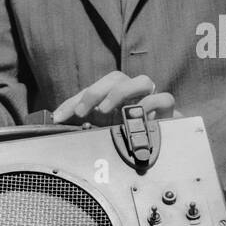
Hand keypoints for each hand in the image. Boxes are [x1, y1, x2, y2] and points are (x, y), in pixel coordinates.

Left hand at [52, 72, 176, 126]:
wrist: (159, 147)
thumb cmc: (127, 136)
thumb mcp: (100, 132)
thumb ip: (83, 126)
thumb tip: (58, 124)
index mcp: (114, 96)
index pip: (91, 91)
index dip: (72, 102)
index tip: (57, 118)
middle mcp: (132, 93)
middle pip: (115, 78)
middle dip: (94, 92)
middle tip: (80, 111)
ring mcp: (151, 98)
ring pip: (142, 81)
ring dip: (120, 93)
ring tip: (104, 110)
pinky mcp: (168, 110)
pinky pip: (164, 98)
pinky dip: (150, 105)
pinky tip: (137, 119)